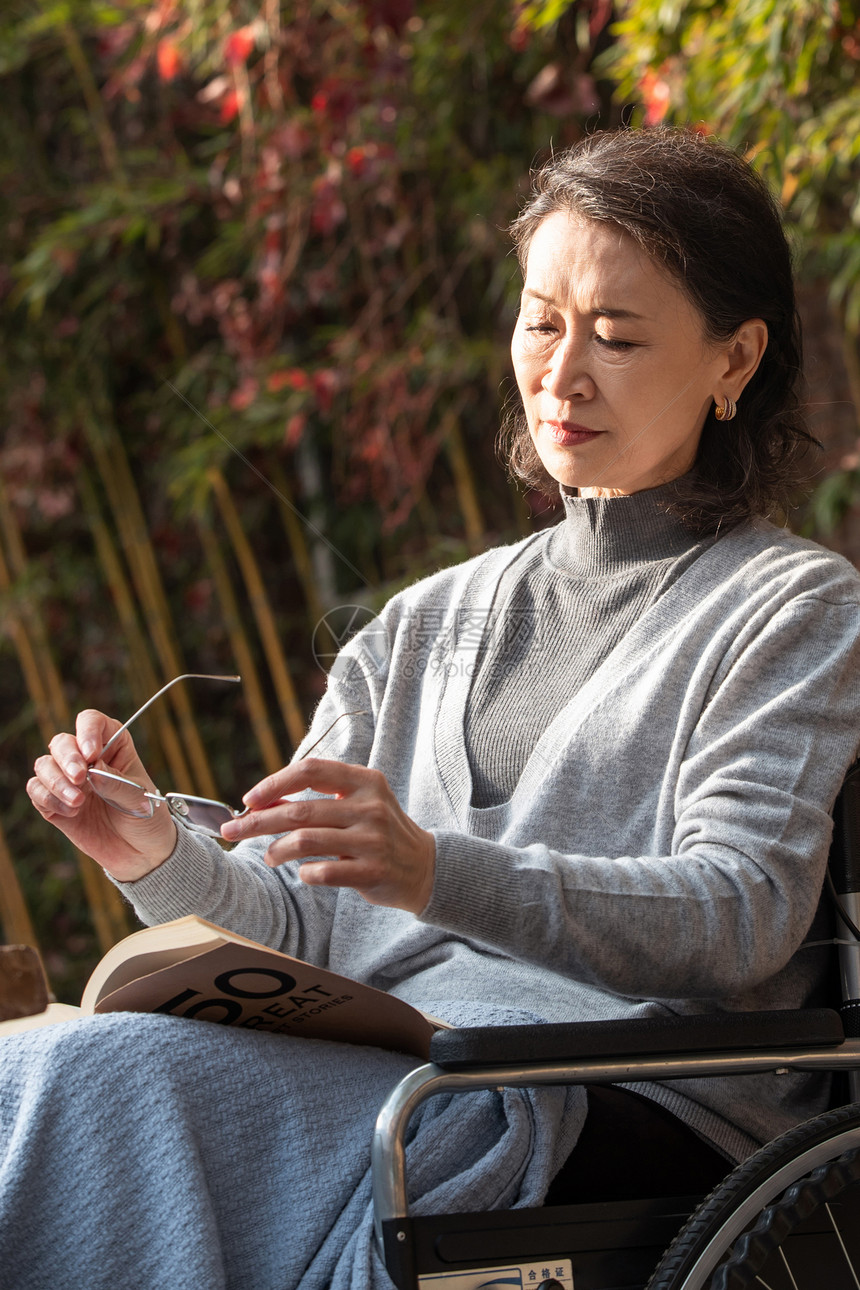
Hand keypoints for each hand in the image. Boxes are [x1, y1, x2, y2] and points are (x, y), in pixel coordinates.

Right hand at [27, 710, 177, 882]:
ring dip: (56, 782)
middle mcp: (87, 760)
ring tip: (79, 802)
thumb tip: (92, 770)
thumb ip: (116, 784)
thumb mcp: (140, 799)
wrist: (142, 854)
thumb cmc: (147, 819)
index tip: (91, 753)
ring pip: (44, 765)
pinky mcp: (56, 805)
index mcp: (113, 747)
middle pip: (62, 742)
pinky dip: (48, 799)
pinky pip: (37, 792)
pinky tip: (72, 812)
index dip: (87, 731)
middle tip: (80, 778)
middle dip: (67, 758)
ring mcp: (70, 782)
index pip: (93, 722)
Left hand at [220, 759, 435, 914]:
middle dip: (258, 821)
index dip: (274, 782)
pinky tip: (303, 872)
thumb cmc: (378, 831)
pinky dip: (305, 873)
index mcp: (364, 781)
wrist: (424, 866)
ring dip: (276, 850)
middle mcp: (370, 806)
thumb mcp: (356, 804)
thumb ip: (316, 800)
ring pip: (305, 841)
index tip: (249, 799)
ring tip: (269, 856)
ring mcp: (373, 839)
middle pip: (299, 810)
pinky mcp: (372, 871)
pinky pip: (322, 872)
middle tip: (232, 831)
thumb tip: (263, 801)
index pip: (310, 770)